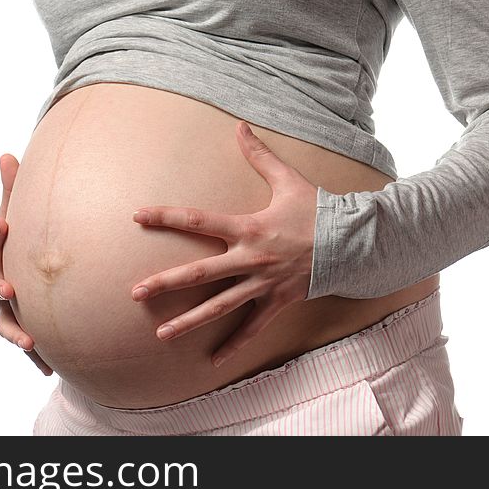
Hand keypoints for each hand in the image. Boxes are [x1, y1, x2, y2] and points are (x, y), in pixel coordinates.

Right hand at [0, 153, 52, 375]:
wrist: (25, 279)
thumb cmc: (20, 244)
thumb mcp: (18, 217)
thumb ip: (12, 191)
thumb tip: (6, 154)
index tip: (3, 224)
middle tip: (8, 288)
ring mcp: (6, 309)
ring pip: (4, 323)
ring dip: (14, 331)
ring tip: (29, 338)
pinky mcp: (21, 329)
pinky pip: (25, 345)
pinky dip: (35, 356)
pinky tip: (49, 368)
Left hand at [130, 121, 317, 367]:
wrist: (354, 242)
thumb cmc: (318, 210)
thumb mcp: (288, 180)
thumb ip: (260, 155)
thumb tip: (240, 126)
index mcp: (248, 227)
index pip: (198, 220)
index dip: (166, 216)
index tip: (137, 216)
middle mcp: (250, 258)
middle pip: (199, 274)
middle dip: (165, 283)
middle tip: (134, 293)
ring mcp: (263, 283)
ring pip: (219, 307)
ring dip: (189, 322)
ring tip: (160, 334)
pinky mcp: (277, 302)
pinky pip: (252, 328)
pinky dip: (233, 346)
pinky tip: (212, 362)